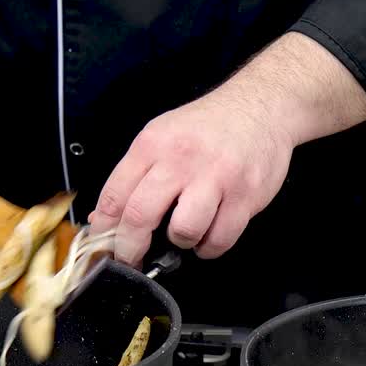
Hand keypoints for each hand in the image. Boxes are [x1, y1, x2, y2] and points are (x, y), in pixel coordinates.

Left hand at [87, 92, 294, 264]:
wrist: (262, 106)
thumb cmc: (209, 126)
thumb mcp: (162, 136)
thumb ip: (134, 176)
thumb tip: (104, 219)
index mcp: (153, 144)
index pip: (114, 195)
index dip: (103, 230)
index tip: (103, 248)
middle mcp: (182, 159)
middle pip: (140, 216)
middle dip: (131, 248)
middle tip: (132, 259)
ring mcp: (216, 178)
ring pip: (183, 232)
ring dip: (180, 242)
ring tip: (186, 231)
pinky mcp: (245, 196)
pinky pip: (219, 240)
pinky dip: (210, 246)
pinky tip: (209, 233)